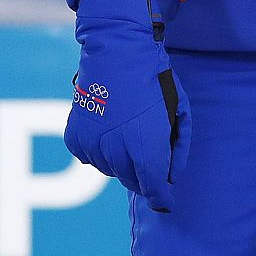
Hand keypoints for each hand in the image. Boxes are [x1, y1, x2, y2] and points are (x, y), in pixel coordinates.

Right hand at [64, 0, 189, 210]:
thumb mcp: (179, 111)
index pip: (154, 188)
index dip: (162, 198)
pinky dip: (102, 150)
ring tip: (131, 132)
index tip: (166, 202)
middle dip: (146, 174)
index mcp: (145, 148)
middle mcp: (116, 153)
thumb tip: (171, 176)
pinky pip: (92, 157)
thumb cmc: (155, 81)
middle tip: (153, 154)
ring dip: (123, 161)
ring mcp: (92, 147)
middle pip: (133, 181)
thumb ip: (177, 148)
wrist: (117, 53)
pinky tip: (111, 128)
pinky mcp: (76, 140)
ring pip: (111, 170)